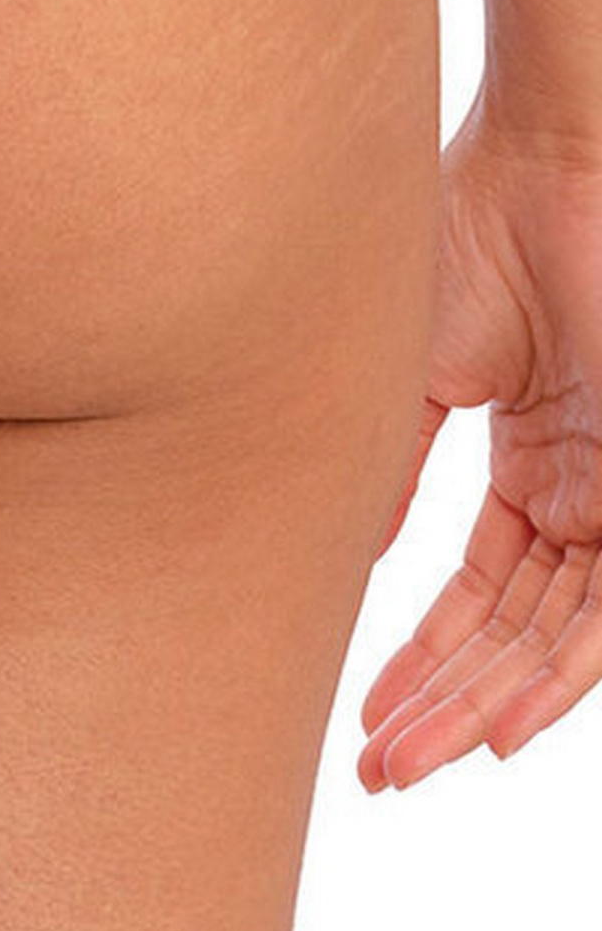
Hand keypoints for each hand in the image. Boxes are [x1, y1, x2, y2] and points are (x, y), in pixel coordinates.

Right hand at [359, 85, 601, 788]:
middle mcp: (580, 486)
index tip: (363, 718)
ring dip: (484, 706)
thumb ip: (390, 472)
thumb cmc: (474, 236)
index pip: (475, 588)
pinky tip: (502, 729)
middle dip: (442, 703)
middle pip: (510, 630)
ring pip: (557, 640)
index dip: (419, 657)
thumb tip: (350, 563)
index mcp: (529, 453)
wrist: (551, 165)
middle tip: (378, 765)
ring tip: (415, 761)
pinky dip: (559, 680)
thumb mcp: (415, 375)